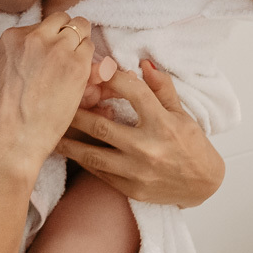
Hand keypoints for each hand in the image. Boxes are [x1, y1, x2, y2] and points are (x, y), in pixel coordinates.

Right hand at [0, 14, 94, 179]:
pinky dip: (90, 60)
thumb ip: (25, 51)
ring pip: (81, 28)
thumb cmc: (9, 111)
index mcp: (13, 36)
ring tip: (74, 67)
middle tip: (68, 54)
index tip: (52, 52)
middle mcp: (36, 36)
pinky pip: (91, 49)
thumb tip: (48, 46)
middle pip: (64, 19)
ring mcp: (58, 49)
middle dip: (68, 33)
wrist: (16, 136)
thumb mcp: (7, 70)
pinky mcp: (77, 64)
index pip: (43, 23)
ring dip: (81, 45)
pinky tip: (80, 77)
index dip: (51, 37)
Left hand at [57, 59, 223, 206]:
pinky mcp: (131, 189)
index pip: (132, 92)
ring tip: (50, 133)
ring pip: (93, 155)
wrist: (203, 185)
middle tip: (57, 102)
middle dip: (76, 113)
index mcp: (163, 123)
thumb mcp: (181, 112)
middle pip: (102, 127)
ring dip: (69, 143)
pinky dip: (83, 161)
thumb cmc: (192, 145)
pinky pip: (99, 173)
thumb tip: (143, 64)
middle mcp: (148, 148)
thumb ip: (162, 88)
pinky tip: (69, 151)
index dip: (112, 78)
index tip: (95, 69)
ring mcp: (137, 171)